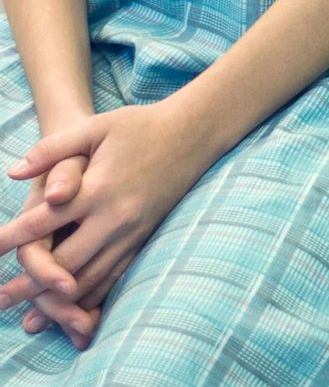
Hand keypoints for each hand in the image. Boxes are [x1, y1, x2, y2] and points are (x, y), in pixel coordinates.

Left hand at [0, 99, 223, 345]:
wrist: (193, 134)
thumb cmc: (140, 126)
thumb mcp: (94, 127)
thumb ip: (52, 149)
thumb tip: (14, 172)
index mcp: (97, 189)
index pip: (43, 222)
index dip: (10, 238)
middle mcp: (115, 217)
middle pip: (64, 263)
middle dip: (27, 284)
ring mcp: (132, 232)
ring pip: (90, 278)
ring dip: (57, 301)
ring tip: (30, 318)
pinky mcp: (144, 238)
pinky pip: (115, 277)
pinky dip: (91, 296)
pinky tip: (72, 308)